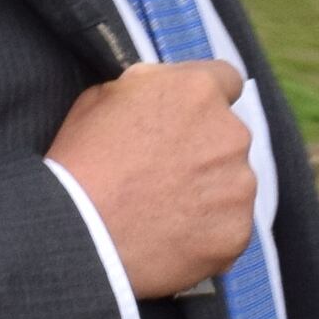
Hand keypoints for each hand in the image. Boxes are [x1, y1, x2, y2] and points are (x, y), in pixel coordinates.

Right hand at [53, 60, 254, 296]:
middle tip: (166, 173)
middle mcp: (231, 134)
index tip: (186, 120)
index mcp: (199, 92)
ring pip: (234, 183)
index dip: (203, 101)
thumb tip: (163, 93)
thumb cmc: (82, 161)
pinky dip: (208, 232)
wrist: (79, 233)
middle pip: (229, 136)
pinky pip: (229, 226)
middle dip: (205, 149)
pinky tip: (173, 237)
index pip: (226, 81)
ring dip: (210, 191)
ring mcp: (239, 185)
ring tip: (166, 211)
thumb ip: (148, 87)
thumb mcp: (102, 96)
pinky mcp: (237, 231)